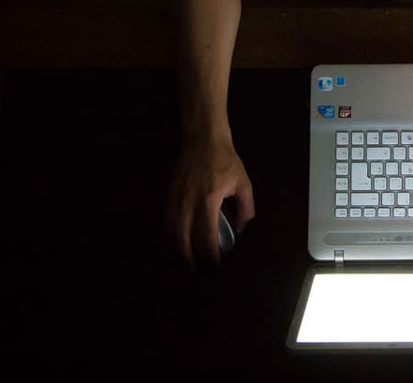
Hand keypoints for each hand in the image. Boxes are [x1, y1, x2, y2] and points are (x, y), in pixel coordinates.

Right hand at [164, 133, 254, 268]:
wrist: (203, 139)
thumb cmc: (226, 161)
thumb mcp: (243, 184)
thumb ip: (246, 209)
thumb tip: (243, 231)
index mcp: (208, 201)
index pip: (207, 237)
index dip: (211, 255)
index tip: (216, 266)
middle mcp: (188, 203)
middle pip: (183, 240)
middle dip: (190, 259)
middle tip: (198, 272)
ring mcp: (175, 198)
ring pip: (171, 232)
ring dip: (177, 250)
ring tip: (186, 262)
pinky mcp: (169, 194)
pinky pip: (166, 220)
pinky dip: (171, 235)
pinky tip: (177, 242)